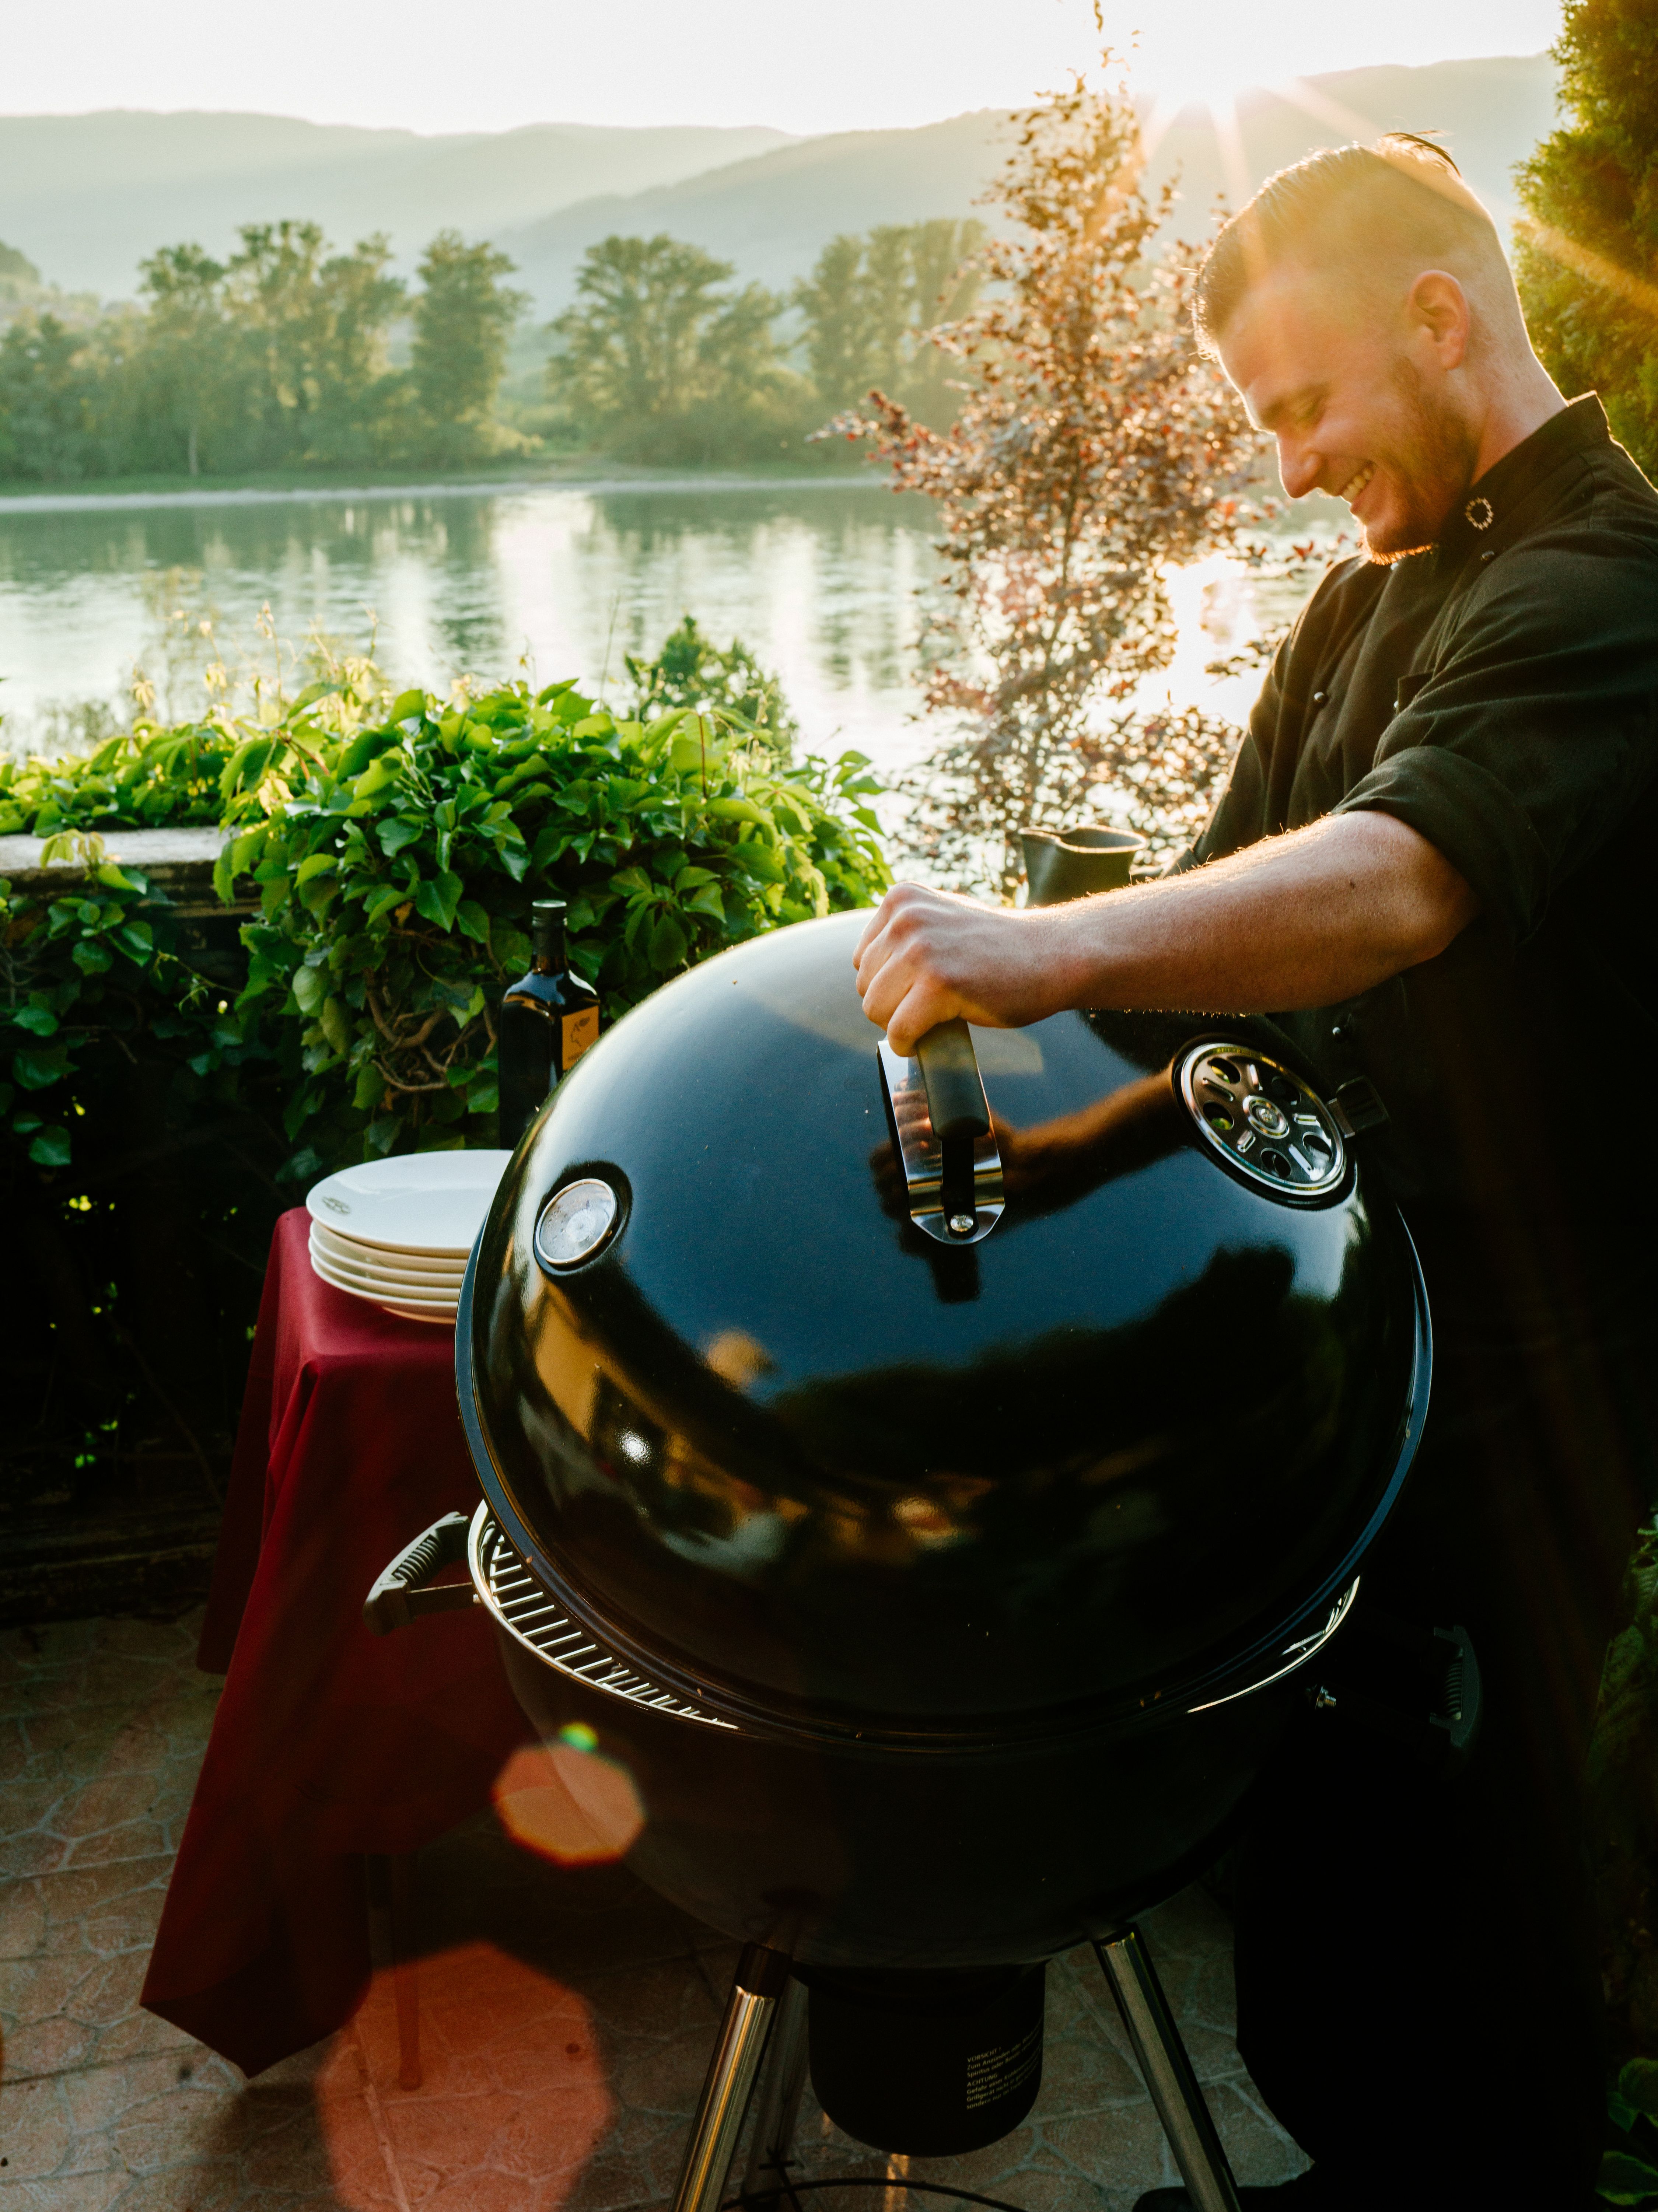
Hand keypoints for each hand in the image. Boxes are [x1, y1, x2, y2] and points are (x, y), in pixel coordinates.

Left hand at [853, 883, 1069, 1054]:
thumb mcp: (941, 920)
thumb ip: (904, 934)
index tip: (923, 985)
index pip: (863, 960)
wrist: (1054, 954)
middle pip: (865, 986)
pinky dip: (909, 1044)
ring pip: (875, 1010)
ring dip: (901, 1024)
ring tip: (936, 1016)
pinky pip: (899, 1031)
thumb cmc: (998, 947)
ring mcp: (921, 949)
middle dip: (894, 1005)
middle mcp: (906, 918)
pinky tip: (930, 1036)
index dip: (890, 983)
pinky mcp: (939, 984)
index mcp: (902, 898)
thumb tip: (864, 972)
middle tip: (933, 1004)